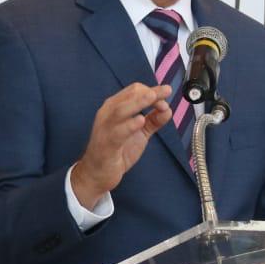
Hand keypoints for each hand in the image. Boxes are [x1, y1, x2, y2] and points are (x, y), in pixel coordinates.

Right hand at [70, 83, 172, 207]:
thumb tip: (167, 110)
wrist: (97, 173)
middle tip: (166, 93)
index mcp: (115, 107)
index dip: (152, 90)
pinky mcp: (106, 143)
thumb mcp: (139, 133)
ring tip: (153, 98)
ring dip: (139, 102)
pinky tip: (141, 121)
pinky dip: (130, 125)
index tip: (166, 95)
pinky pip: (118, 132)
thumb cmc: (116, 151)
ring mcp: (106, 128)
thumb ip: (153, 121)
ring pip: (121, 110)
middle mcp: (108, 113)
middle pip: (130, 95)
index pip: (134, 90)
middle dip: (150, 93)